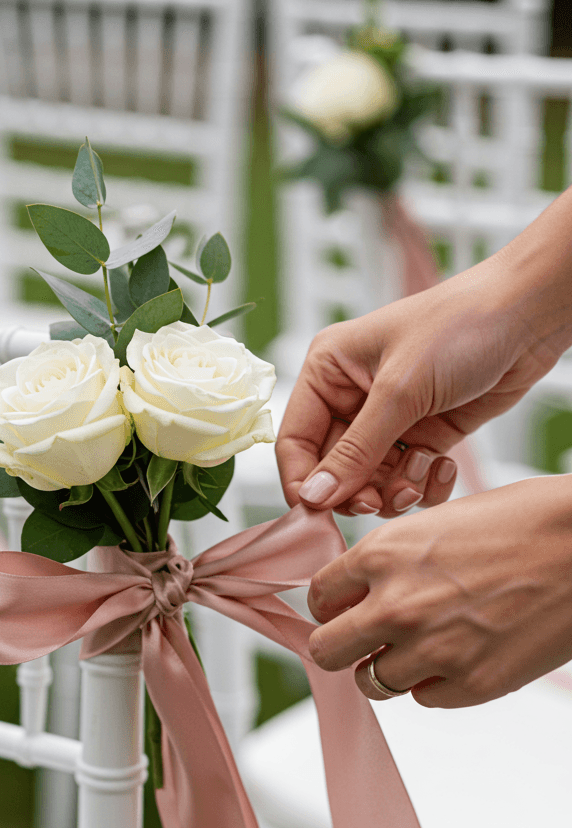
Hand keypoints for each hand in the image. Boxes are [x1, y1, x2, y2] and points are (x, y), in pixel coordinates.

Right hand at [276, 191, 571, 516]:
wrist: (531, 315)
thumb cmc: (460, 326)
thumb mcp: (400, 391)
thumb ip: (354, 452)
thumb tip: (313, 497)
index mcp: (328, 371)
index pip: (295, 441)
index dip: (304, 481)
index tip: (320, 513)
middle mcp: (352, 396)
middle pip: (333, 469)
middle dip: (358, 489)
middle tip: (380, 500)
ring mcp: (389, 418)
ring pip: (371, 481)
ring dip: (395, 488)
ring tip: (422, 472)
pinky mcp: (424, 434)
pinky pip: (408, 478)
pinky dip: (423, 483)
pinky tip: (443, 465)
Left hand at [306, 477, 571, 707]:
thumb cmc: (527, 522)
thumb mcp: (438, 522)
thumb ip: (392, 560)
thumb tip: (362, 589)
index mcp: (382, 554)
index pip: (318, 597)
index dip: (331, 605)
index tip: (343, 608)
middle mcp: (396, 605)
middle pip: (325, 651)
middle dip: (341, 646)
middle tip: (363, 641)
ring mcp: (432, 649)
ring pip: (371, 682)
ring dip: (388, 668)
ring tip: (421, 647)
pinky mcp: (470, 684)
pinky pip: (424, 697)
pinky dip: (435, 682)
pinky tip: (463, 652)